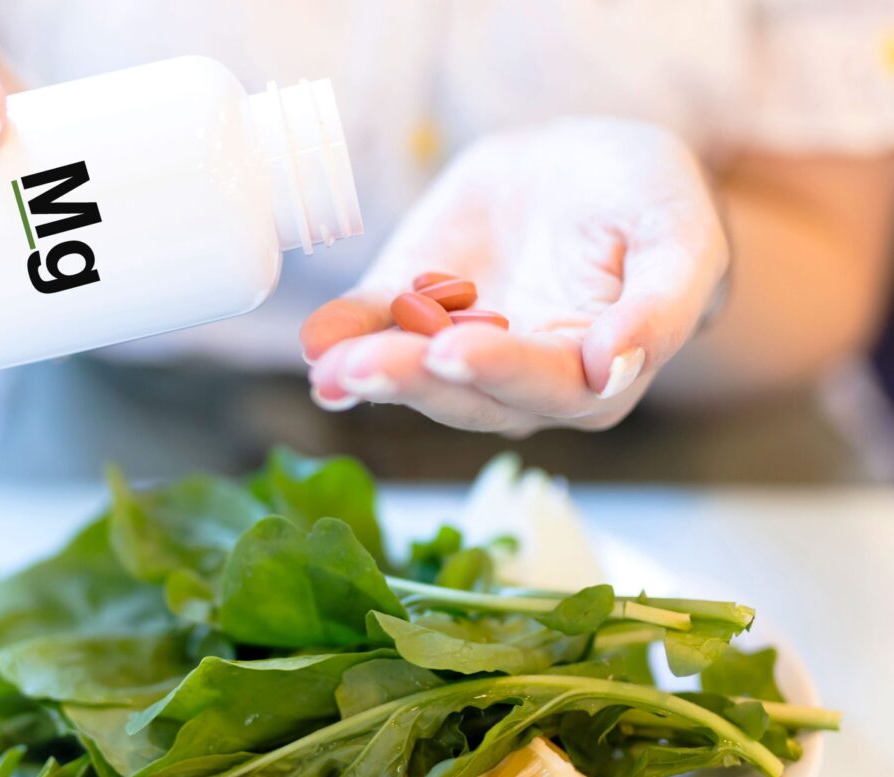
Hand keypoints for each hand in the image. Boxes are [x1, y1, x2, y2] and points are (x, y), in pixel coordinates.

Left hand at [301, 117, 727, 434]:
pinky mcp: (409, 314)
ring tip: (329, 362)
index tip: (455, 350)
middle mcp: (519, 382)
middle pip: (466, 393)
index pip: (548, 386)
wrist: (578, 164)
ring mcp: (457, 349)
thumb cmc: (645, 199)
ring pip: (413, 372)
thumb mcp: (679, 234)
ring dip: (367, 369)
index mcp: (594, 375)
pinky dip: (341, 335)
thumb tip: (616, 368)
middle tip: (366, 366)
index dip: (501, 370)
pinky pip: (374, 329)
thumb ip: (663, 306)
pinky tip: (316, 342)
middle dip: (414, 379)